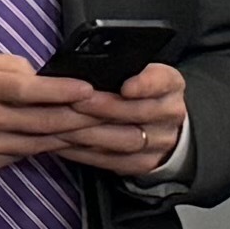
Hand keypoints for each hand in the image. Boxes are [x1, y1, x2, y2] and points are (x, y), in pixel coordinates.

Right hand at [0, 50, 112, 175]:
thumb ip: (8, 67)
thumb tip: (44, 77)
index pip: (26, 89)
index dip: (61, 91)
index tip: (89, 89)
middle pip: (40, 121)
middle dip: (81, 118)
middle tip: (111, 116)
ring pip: (37, 142)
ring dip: (71, 137)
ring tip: (99, 132)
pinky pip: (21, 156)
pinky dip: (44, 148)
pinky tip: (64, 143)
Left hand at [64, 64, 188, 181]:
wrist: (154, 125)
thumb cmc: (130, 90)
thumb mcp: (131, 71)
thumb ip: (114, 68)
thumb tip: (80, 65)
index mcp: (169, 84)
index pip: (162, 81)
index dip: (145, 84)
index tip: (126, 86)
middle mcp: (170, 114)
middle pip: (140, 113)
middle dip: (104, 108)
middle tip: (74, 102)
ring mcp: (160, 142)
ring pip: (125, 140)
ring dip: (88, 133)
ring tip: (60, 124)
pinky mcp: (143, 163)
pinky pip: (112, 161)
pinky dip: (82, 152)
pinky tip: (61, 143)